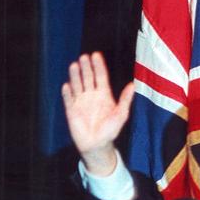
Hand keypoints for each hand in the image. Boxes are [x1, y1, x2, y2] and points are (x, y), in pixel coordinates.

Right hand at [62, 52, 133, 175]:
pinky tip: (67, 85)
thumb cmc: (110, 130)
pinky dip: (68, 93)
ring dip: (75, 75)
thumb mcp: (121, 114)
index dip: (98, 66)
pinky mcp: (71, 110)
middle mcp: (91, 95)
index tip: (96, 55)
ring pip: (77, 85)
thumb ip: (125, 100)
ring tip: (74, 65)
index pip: (100, 76)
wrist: (98, 144)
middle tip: (84, 57)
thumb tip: (132, 85)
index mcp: (104, 95)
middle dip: (86, 67)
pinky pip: (68, 99)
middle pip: (88, 77)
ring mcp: (80, 102)